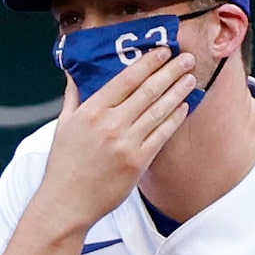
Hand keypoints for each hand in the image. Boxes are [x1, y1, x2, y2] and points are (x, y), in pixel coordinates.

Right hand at [30, 51, 199, 233]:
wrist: (66, 202)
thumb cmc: (64, 165)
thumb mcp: (63, 126)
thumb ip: (73, 96)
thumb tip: (76, 73)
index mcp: (91, 111)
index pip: (126, 78)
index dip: (149, 62)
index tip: (163, 51)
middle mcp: (110, 124)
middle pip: (148, 90)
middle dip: (171, 71)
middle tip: (187, 59)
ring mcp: (126, 143)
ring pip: (160, 109)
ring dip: (179, 91)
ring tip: (190, 78)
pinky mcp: (138, 161)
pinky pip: (163, 133)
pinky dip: (176, 117)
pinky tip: (184, 106)